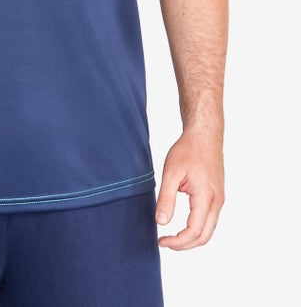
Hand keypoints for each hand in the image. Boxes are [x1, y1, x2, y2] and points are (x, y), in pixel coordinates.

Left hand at [155, 129, 223, 249]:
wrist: (204, 135)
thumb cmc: (188, 150)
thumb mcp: (171, 172)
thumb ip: (166, 198)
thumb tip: (161, 222)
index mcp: (205, 197)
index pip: (193, 231)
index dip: (177, 241)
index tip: (161, 240)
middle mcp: (216, 202)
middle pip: (204, 237)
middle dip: (184, 245)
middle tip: (165, 242)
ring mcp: (219, 200)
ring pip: (209, 231)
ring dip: (191, 239)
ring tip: (172, 237)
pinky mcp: (217, 197)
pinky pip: (210, 221)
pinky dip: (197, 229)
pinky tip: (183, 225)